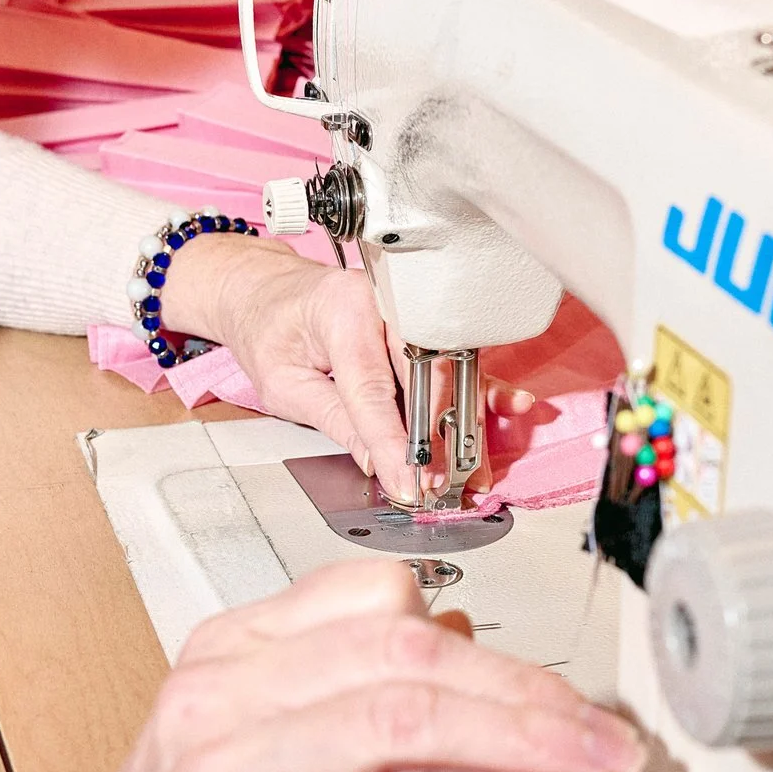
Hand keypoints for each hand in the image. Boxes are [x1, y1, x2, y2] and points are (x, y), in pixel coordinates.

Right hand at [0, 561, 642, 771]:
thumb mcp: (245, 748)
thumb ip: (343, 702)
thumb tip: (468, 670)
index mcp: (225, 653)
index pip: (376, 601)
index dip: (486, 641)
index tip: (551, 687)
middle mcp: (223, 697)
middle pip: (409, 653)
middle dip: (532, 692)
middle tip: (604, 733)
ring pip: (410, 718)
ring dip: (530, 743)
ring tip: (596, 771)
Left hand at [156, 234, 531, 501]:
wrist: (265, 289)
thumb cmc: (269, 327)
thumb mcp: (285, 384)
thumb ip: (337, 422)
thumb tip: (379, 464)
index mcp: (341, 311)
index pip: (374, 388)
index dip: (393, 442)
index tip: (407, 481)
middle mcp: (383, 303)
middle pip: (426, 374)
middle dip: (438, 435)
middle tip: (444, 482)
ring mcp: (407, 309)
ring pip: (448, 369)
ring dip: (463, 422)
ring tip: (474, 467)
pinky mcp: (419, 322)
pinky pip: (453, 359)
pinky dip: (476, 391)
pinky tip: (507, 407)